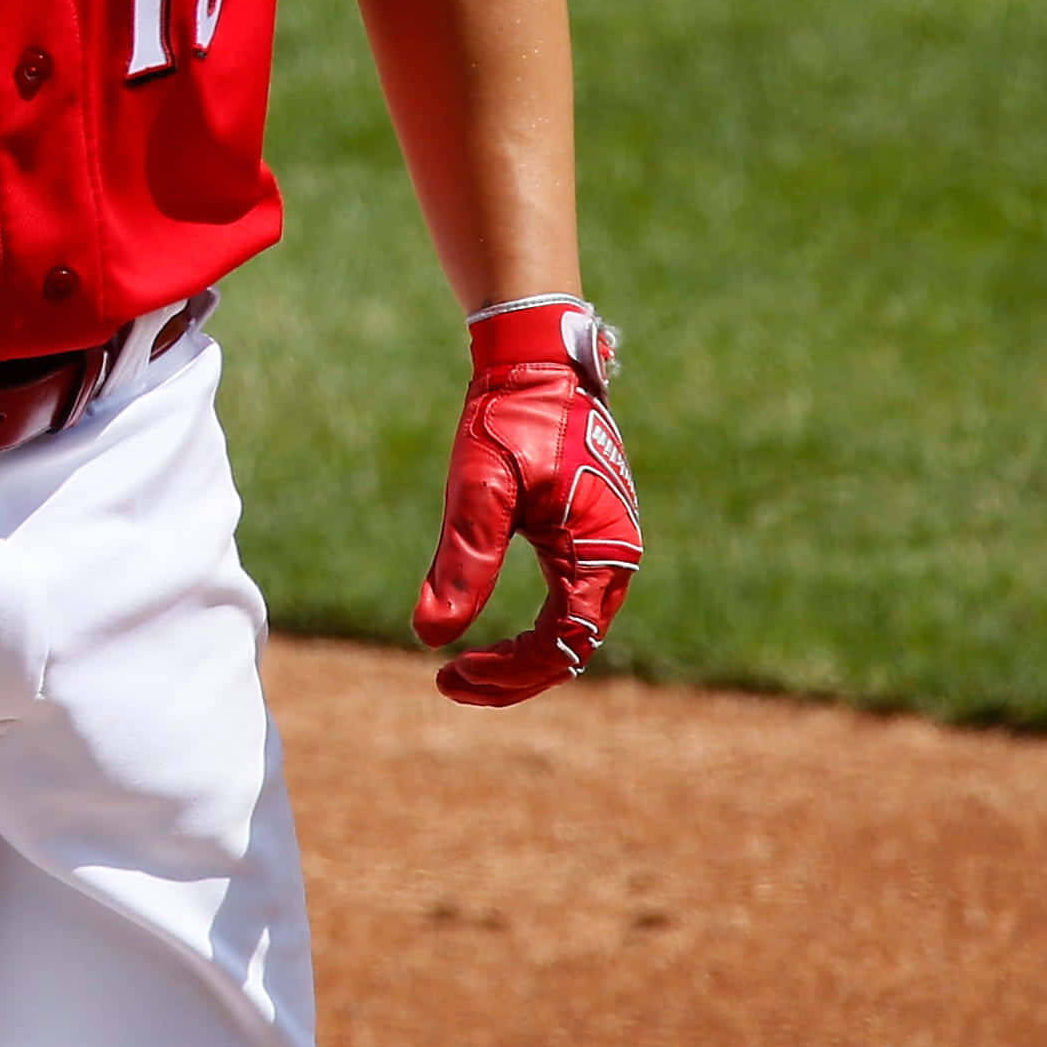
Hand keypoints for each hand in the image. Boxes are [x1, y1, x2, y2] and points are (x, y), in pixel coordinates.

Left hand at [415, 297, 639, 707]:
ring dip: (526, 655)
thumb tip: (429, 638)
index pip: (563, 645)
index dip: (509, 673)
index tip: (450, 676)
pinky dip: (536, 626)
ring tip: (467, 671)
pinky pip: (569, 598)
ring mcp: (607, 545)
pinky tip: (494, 632)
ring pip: (573, 626)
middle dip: (515, 675)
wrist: (537, 361)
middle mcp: (616, 557)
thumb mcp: (479, 492)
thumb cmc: (512, 419)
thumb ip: (461, 564)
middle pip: (573, 645)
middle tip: (452, 685)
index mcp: (602, 555)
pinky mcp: (590, 532)